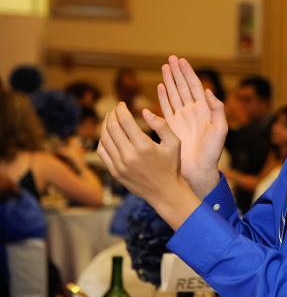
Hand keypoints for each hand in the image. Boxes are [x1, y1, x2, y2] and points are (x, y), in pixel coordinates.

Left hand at [97, 103, 199, 228]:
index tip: (121, 103)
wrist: (165, 192)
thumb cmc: (171, 165)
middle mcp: (129, 156)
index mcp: (144, 146)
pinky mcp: (115, 172)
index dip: (121, 109)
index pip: (125, 121)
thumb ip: (161, 125)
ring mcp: (119, 165)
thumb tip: (144, 111)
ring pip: (104, 139)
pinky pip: (102, 152)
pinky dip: (102, 140)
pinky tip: (107, 134)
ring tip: (109, 118)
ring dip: (105, 125)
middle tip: (115, 109)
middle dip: (112, 114)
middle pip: (112, 128)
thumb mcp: (174, 143)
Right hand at [158, 56, 227, 197]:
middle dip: (177, 72)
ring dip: (169, 81)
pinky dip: (162, 97)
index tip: (182, 61)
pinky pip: (166, 108)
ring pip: (174, 95)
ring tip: (164, 67)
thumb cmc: (212, 152)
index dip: (189, 73)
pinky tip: (160, 87)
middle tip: (171, 58)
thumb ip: (217, 109)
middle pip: (183, 87)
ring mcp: (181, 118)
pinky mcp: (171, 127)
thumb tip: (208, 90)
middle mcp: (192, 112)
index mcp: (205, 110)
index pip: (195, 86)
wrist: (199, 169)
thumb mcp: (221, 129)